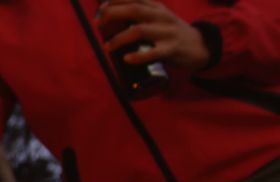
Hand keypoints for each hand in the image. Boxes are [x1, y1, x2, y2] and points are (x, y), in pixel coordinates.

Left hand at [96, 0, 210, 70]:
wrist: (200, 45)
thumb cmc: (171, 32)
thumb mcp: (158, 16)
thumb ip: (139, 13)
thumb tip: (109, 16)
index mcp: (156, 7)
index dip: (113, 1)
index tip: (100, 10)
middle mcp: (161, 16)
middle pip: (133, 9)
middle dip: (111, 15)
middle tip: (98, 25)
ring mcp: (167, 32)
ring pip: (139, 30)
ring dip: (118, 39)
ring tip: (107, 46)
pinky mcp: (171, 49)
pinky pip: (153, 52)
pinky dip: (138, 56)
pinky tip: (126, 59)